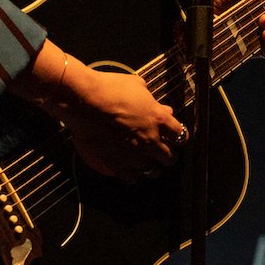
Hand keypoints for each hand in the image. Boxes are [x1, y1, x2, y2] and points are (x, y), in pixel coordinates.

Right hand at [10, 42, 185, 181]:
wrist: (83, 101)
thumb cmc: (109, 88)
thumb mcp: (137, 86)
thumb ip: (152, 100)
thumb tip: (162, 107)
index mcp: (158, 119)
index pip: (180, 135)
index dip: (177, 137)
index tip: (172, 137)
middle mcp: (150, 140)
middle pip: (170, 158)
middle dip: (168, 155)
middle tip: (161, 153)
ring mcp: (133, 155)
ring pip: (152, 171)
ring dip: (149, 166)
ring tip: (143, 161)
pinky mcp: (116, 165)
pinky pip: (131, 178)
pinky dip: (131, 174)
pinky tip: (126, 167)